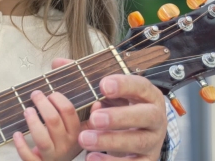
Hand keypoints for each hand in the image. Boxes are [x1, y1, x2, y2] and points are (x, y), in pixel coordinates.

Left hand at [13, 90, 82, 160]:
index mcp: (77, 135)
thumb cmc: (65, 145)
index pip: (69, 113)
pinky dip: (21, 145)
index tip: (51, 94)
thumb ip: (87, 117)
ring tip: (27, 110)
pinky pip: (29, 156)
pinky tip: (17, 134)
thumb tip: (99, 103)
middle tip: (35, 95)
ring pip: (42, 139)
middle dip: (42, 104)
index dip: (58, 99)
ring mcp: (52, 156)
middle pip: (53, 121)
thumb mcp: (79, 133)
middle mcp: (66, 146)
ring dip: (32, 122)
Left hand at [52, 59, 167, 160]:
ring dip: (110, 141)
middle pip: (145, 116)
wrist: (138, 137)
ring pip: (138, 141)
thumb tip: (59, 63)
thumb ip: (85, 77)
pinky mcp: (148, 160)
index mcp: (147, 95)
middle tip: (94, 118)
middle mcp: (155, 117)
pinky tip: (92, 158)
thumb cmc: (119, 108)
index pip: (140, 86)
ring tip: (85, 139)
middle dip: (119, 117)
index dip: (124, 85)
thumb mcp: (108, 92)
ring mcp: (152, 140)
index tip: (103, 85)